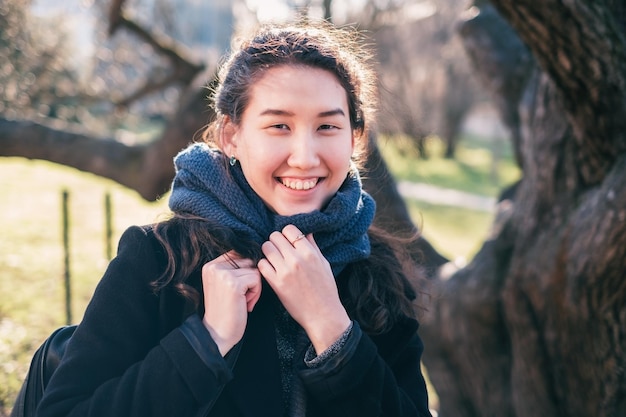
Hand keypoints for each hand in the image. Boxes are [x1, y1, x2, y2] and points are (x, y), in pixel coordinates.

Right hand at [201, 251, 261, 355]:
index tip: (238, 289)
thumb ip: (233, 268)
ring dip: (254, 287)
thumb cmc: (225, 311)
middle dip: (251, 279)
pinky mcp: (234, 284)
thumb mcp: (223, 284)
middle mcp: (214, 267)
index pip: (238, 254)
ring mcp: (223, 275)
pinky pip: (257, 279)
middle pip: (248, 261)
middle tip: (242, 297)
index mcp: (210, 265)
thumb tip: (255, 256)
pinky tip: (246, 304)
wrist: (217, 334)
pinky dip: (256, 293)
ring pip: (254, 270)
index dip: (245, 271)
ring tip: (243, 301)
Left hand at [258, 225, 350, 353]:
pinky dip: (264, 265)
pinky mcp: (276, 283)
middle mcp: (297, 259)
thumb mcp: (324, 264)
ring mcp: (285, 271)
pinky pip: (261, 264)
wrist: (323, 314)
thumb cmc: (326, 289)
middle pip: (275, 236)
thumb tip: (306, 232)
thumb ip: (313, 247)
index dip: (286, 234)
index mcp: (310, 253)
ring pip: (266, 248)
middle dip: (275, 242)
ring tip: (273, 260)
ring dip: (268, 252)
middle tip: (279, 251)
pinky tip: (270, 270)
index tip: (287, 242)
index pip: (289, 229)